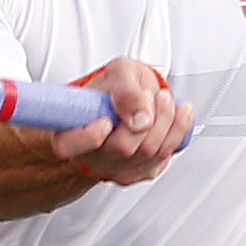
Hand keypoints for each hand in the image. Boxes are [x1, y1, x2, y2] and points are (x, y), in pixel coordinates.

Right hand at [44, 58, 193, 184]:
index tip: (106, 119)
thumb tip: (140, 117)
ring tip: (165, 99)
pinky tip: (177, 116)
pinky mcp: (138, 173)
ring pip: (148, 154)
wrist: (128, 101)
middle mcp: (89, 156)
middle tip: (152, 95)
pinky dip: (177, 132)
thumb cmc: (116, 89)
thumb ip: (125, 88)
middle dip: (148, 115)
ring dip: (167, 121)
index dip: (89, 136)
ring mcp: (114, 168)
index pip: (68, 145)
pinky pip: (162, 159)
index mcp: (70, 130)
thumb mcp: (118, 73)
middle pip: (123, 147)